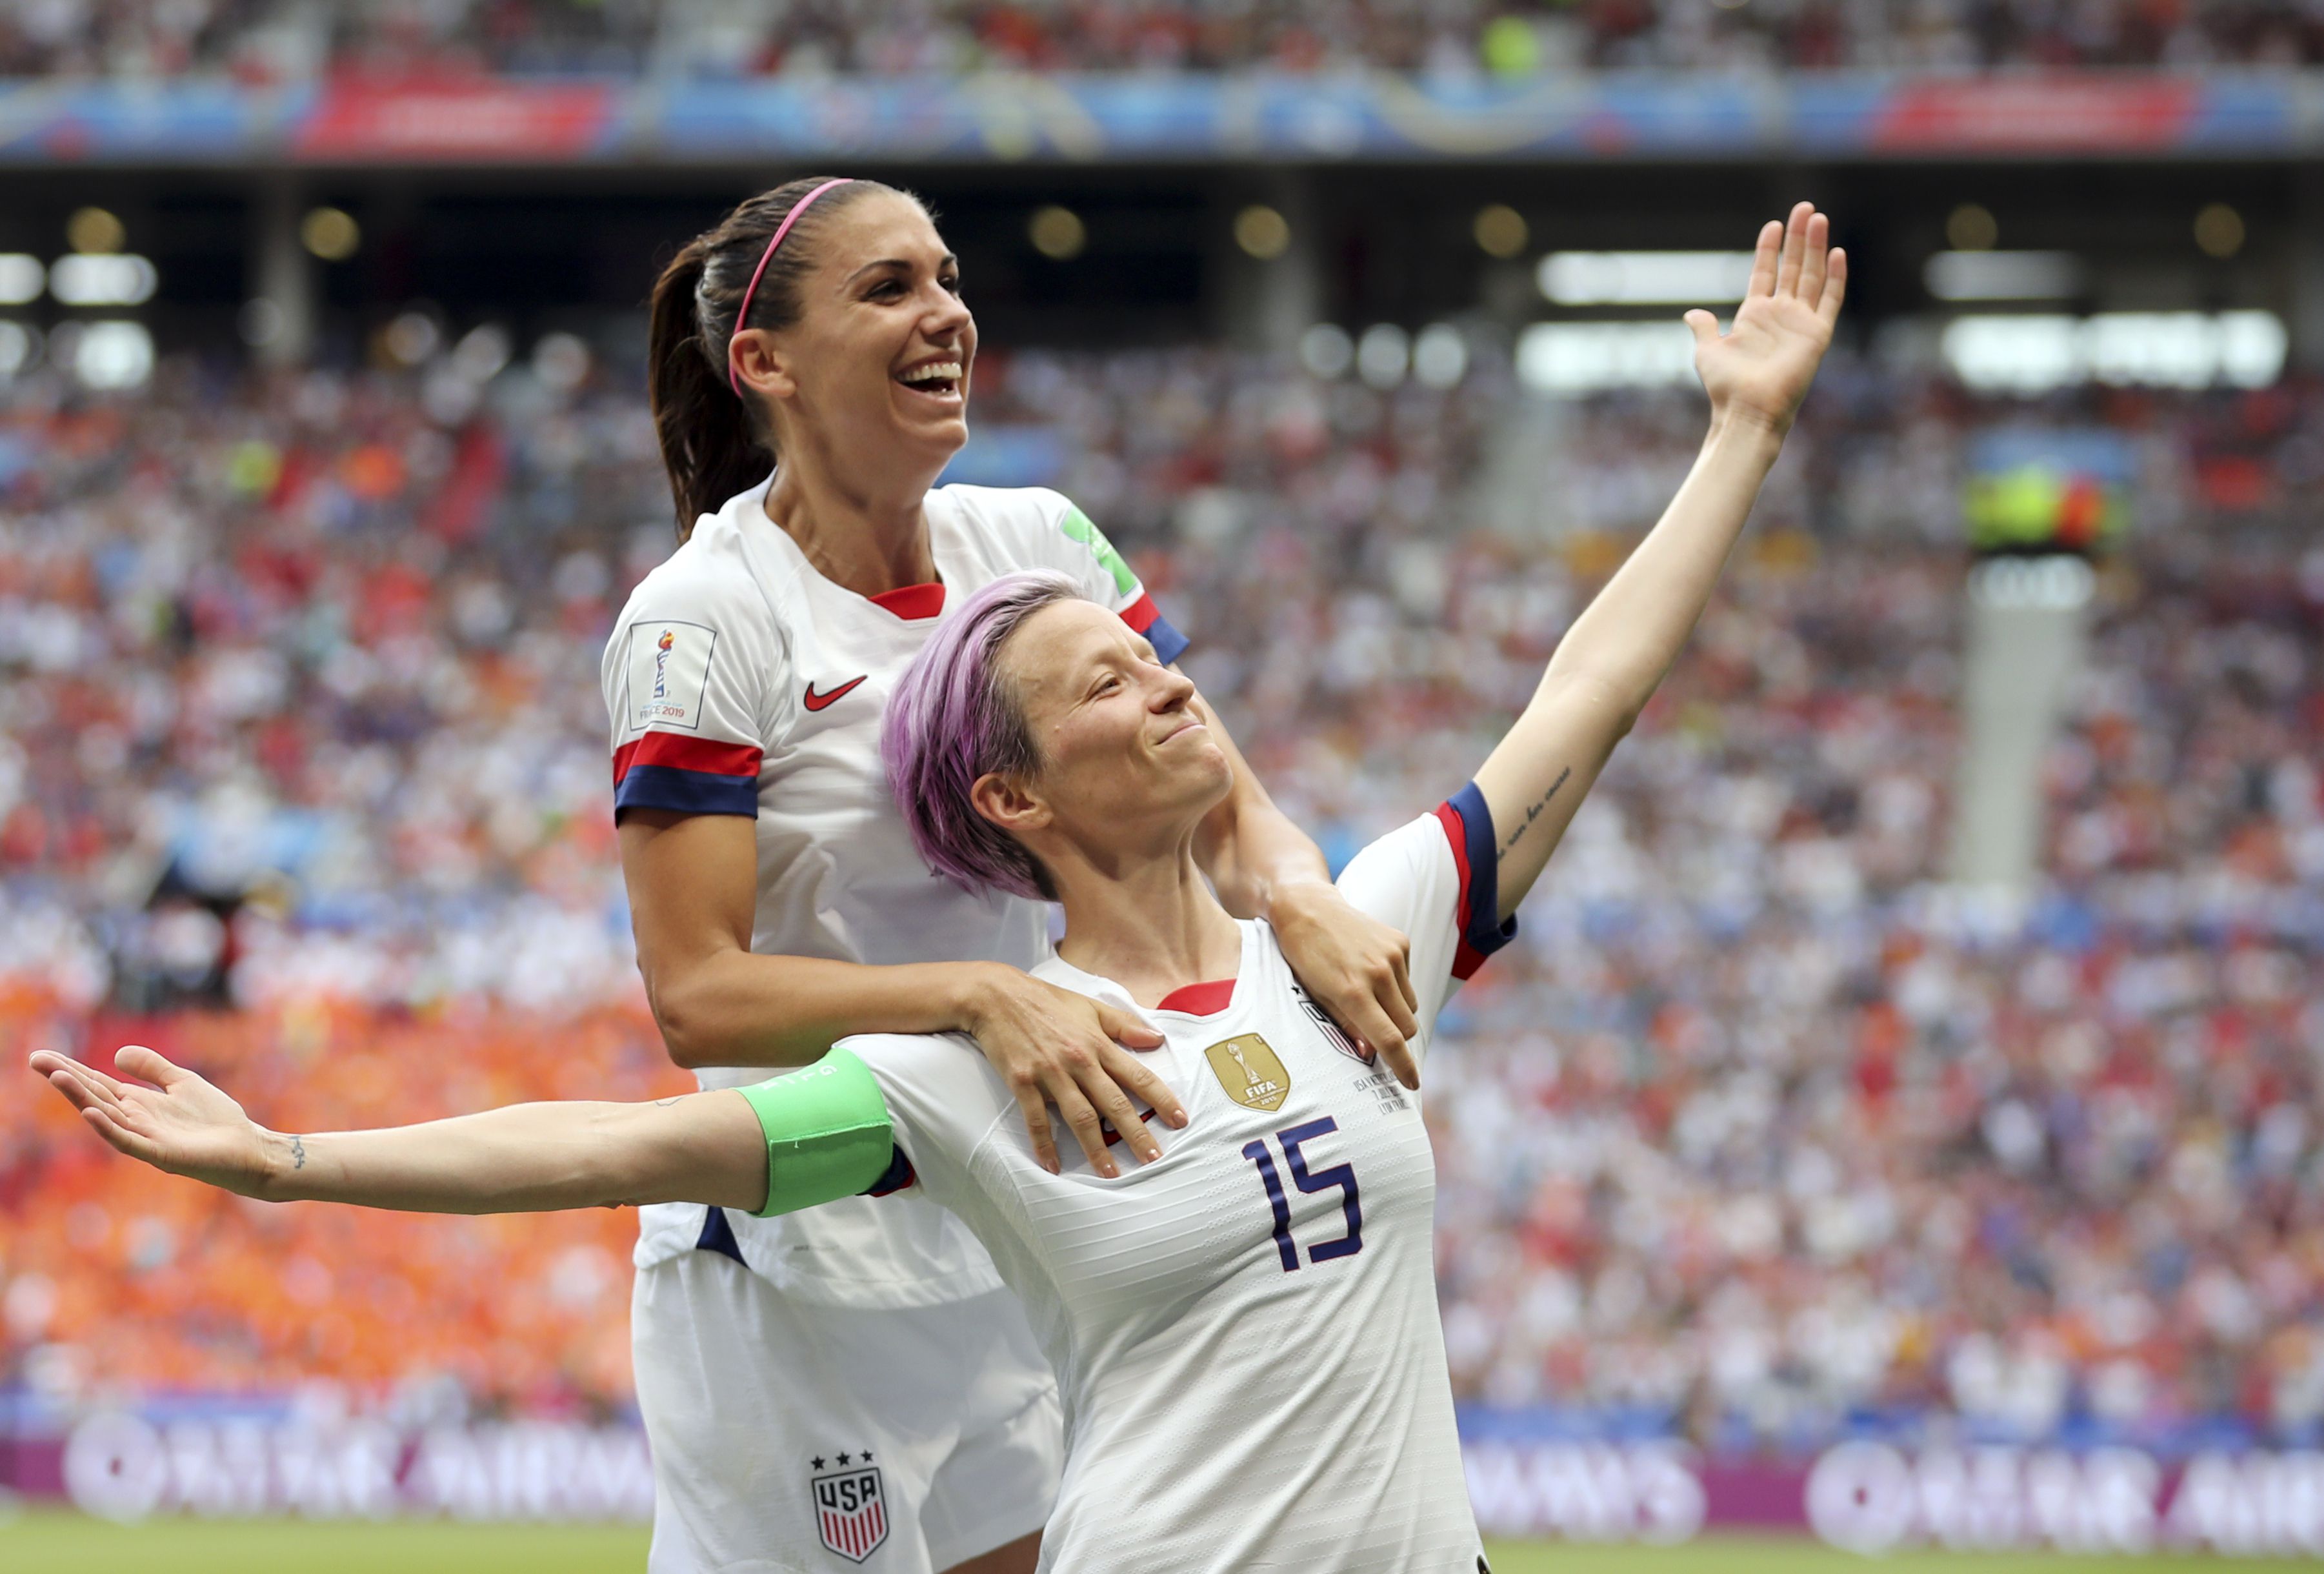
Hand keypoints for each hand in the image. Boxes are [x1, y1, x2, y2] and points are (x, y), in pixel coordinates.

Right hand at [30, 1047, 282, 1198]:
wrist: (246, 1147)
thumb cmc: (215, 1120)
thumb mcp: (182, 1083)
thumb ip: (153, 1068)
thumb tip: (116, 1053)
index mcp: (139, 1104)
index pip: (98, 1084)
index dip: (72, 1070)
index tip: (44, 1056)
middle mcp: (136, 1121)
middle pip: (94, 1096)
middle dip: (66, 1079)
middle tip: (36, 1060)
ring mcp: (145, 1138)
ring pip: (106, 1116)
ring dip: (81, 1098)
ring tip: (57, 1077)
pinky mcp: (160, 1154)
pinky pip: (128, 1141)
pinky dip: (108, 1127)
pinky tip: (91, 1112)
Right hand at [957, 966, 1187, 1176]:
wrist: (997, 996)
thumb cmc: (1045, 1000)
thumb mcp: (1090, 1006)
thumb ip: (1124, 1025)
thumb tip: (1157, 1039)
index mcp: (1098, 1043)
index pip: (1137, 1075)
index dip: (1161, 1099)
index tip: (1179, 1120)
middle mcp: (1079, 1061)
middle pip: (1114, 1103)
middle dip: (1136, 1134)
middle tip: (1153, 1158)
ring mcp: (1050, 1073)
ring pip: (1080, 1117)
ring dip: (1096, 1148)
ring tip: (1110, 1173)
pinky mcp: (1023, 1082)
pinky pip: (1036, 1120)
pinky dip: (1045, 1144)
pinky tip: (1053, 1166)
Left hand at [1267, 881, 1420, 1089]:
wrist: (1307, 908)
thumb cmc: (1304, 958)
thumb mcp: (1315, 997)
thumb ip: (1345, 1025)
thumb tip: (1370, 1052)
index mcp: (1352, 992)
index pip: (1389, 1040)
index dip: (1403, 1066)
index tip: (1412, 1083)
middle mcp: (1378, 973)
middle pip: (1407, 1026)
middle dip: (1398, 1037)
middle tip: (1378, 1034)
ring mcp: (1392, 955)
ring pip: (1411, 1005)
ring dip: (1397, 1011)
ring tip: (1369, 997)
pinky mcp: (1400, 941)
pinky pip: (1409, 979)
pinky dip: (1395, 985)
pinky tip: (1371, 973)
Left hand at [1687, 202, 1845, 437]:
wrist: (1746, 410)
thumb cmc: (1726, 386)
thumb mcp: (1707, 351)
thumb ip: (1704, 328)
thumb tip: (1692, 314)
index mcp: (1754, 316)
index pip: (1765, 272)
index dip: (1769, 248)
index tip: (1773, 224)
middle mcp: (1781, 315)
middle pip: (1793, 267)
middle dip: (1798, 237)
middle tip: (1804, 207)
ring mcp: (1801, 323)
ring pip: (1813, 276)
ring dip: (1816, 247)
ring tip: (1818, 218)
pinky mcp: (1817, 335)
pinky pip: (1830, 301)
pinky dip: (1835, 277)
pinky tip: (1836, 252)